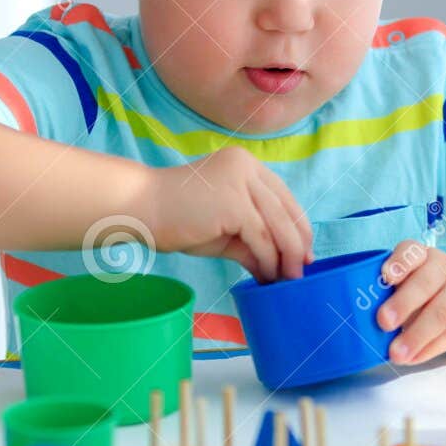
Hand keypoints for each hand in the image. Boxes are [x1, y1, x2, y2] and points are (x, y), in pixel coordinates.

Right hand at [141, 147, 312, 281]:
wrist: (141, 209)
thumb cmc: (176, 218)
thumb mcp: (224, 229)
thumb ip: (251, 240)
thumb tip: (276, 266)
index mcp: (246, 165)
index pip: (284, 197)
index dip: (298, 226)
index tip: (304, 253)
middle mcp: (248, 167)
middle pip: (287, 209)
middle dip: (297, 244)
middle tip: (299, 272)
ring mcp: (242, 182)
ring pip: (278, 225)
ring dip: (286, 257)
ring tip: (286, 280)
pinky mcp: (235, 203)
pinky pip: (261, 237)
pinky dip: (267, 260)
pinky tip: (266, 276)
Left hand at [375, 240, 445, 363]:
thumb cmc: (428, 297)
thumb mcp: (411, 287)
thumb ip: (390, 296)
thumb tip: (362, 321)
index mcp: (422, 257)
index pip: (412, 252)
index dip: (399, 262)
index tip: (386, 276)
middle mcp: (444, 269)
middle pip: (424, 284)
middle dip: (402, 303)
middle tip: (383, 322)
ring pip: (439, 313)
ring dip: (415, 335)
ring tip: (396, 354)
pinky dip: (429, 349)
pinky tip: (413, 358)